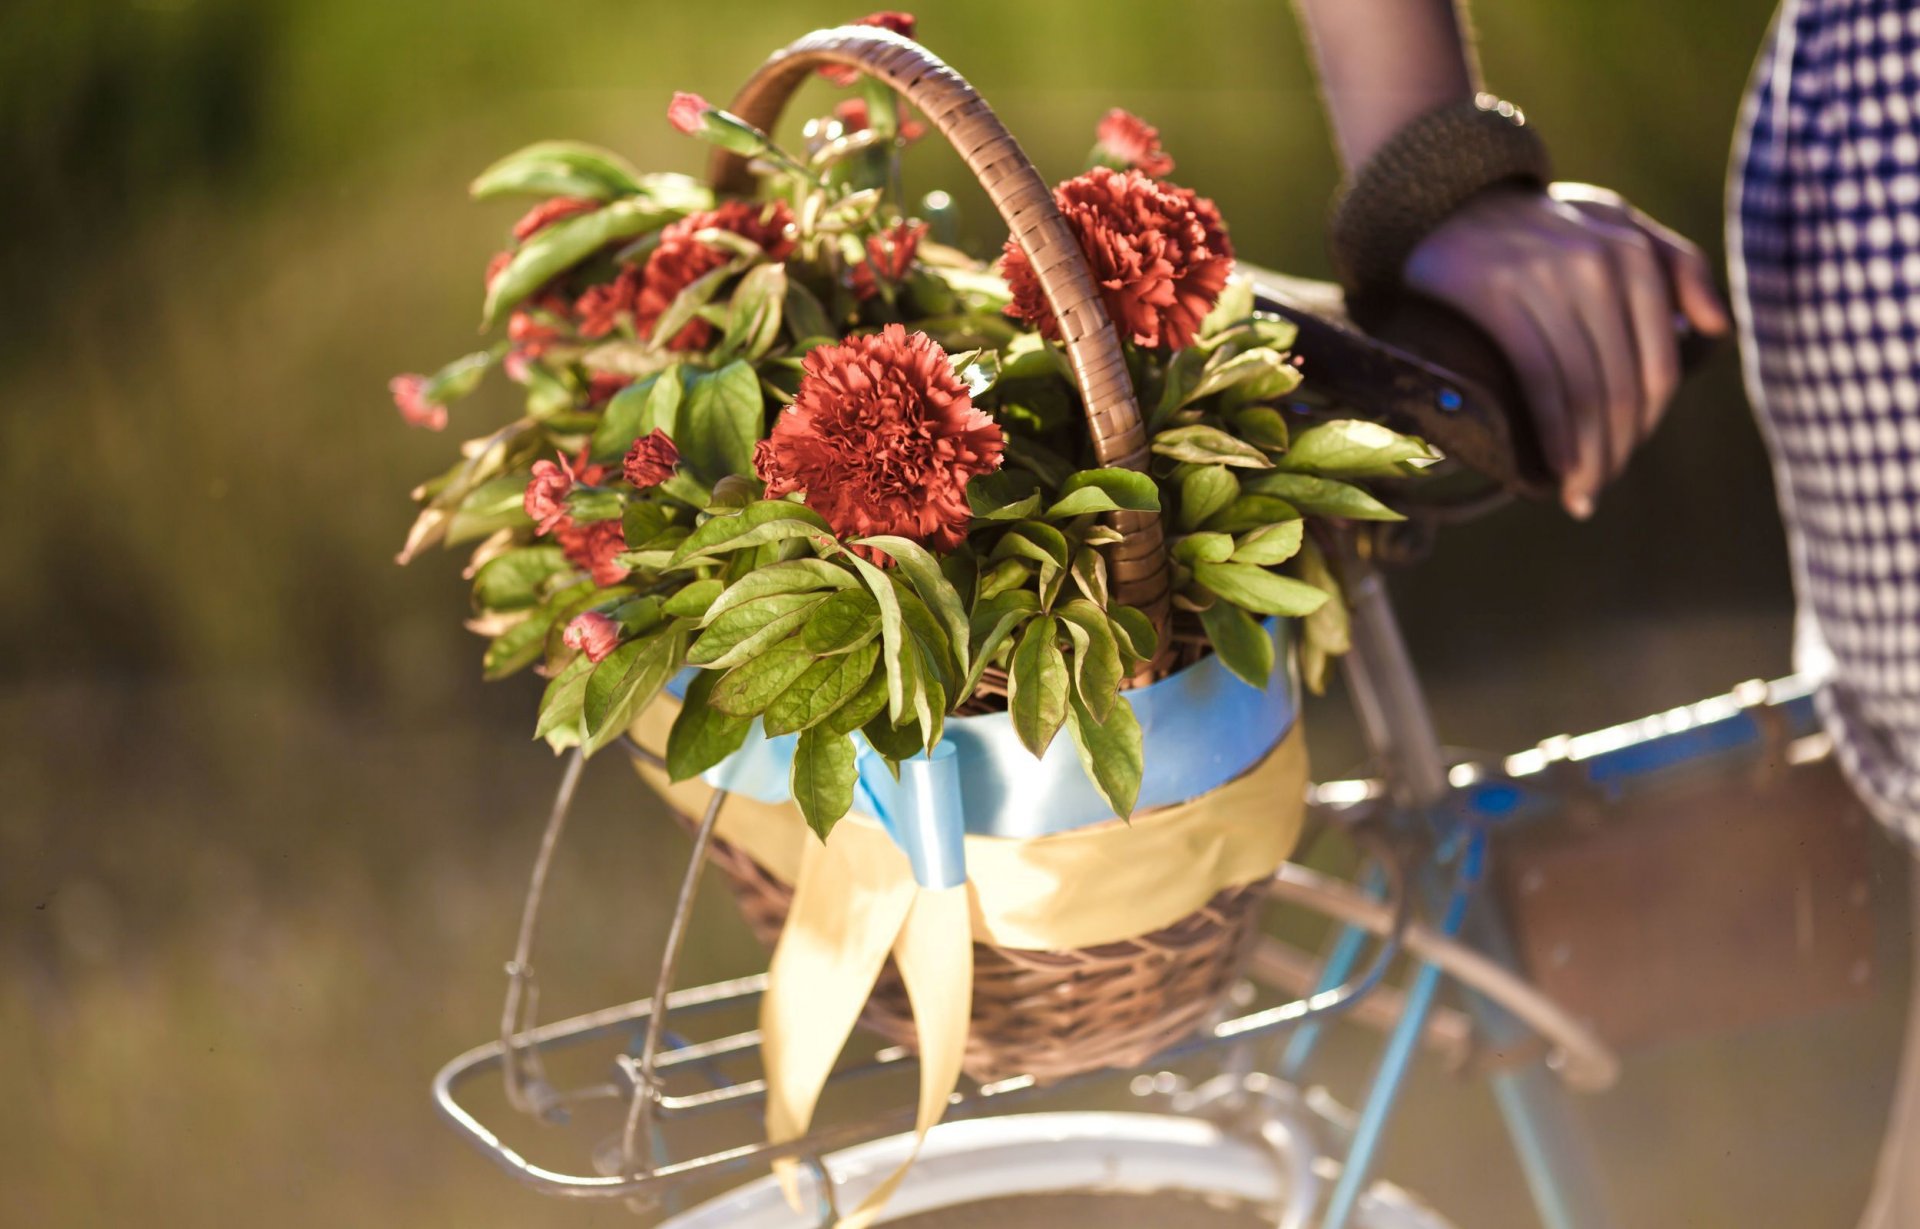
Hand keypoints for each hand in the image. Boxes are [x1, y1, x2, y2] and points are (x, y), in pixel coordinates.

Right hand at [1401, 182, 1729, 517]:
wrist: (1447, 202)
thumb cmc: (1540, 223)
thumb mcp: (1617, 224)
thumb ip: (1677, 267)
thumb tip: (1717, 330)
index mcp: (1635, 256)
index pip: (1656, 365)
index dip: (1645, 426)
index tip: (1624, 459)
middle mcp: (1600, 265)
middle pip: (1621, 385)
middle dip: (1615, 450)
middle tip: (1596, 490)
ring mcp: (1550, 280)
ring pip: (1583, 389)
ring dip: (1585, 455)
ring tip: (1578, 493)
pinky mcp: (1502, 296)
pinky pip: (1541, 380)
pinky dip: (1553, 433)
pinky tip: (1554, 468)